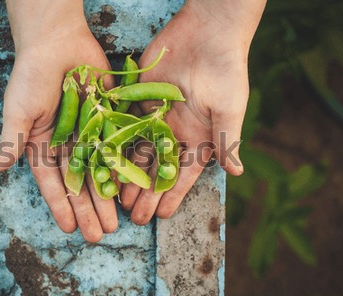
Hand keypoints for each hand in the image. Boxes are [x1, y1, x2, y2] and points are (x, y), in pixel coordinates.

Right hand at [0, 0, 116, 241]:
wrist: (58, 43)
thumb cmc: (32, 76)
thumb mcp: (18, 112)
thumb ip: (12, 142)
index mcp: (44, 145)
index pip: (53, 183)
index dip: (61, 205)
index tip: (70, 228)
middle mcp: (68, 143)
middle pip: (80, 183)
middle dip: (89, 209)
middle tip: (99, 234)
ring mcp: (90, 133)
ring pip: (101, 171)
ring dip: (107, 197)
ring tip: (115, 221)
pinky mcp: (108, 119)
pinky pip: (117, 147)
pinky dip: (124, 167)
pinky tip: (130, 189)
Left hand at [121, 0, 265, 223]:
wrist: (207, 31)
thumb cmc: (225, 71)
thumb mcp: (229, 110)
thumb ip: (227, 141)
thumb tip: (237, 173)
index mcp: (198, 138)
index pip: (183, 175)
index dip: (173, 196)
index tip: (163, 217)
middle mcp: (174, 132)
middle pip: (157, 170)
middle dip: (146, 193)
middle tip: (134, 216)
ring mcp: (155, 117)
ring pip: (137, 152)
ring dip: (128, 175)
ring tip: (116, 198)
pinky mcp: (138, 99)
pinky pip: (124, 126)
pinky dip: (115, 145)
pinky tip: (105, 162)